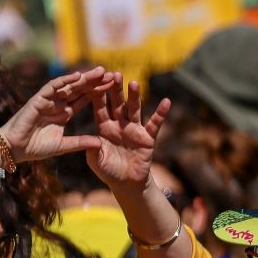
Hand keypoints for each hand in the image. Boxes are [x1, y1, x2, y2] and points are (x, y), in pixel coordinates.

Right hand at [0, 68, 116, 163]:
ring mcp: (48, 100)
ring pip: (69, 85)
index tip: (113, 86)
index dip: (98, 91)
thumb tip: (100, 143)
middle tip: (112, 74)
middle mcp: (57, 104)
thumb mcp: (63, 146)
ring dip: (84, 78)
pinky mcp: (38, 99)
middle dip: (95, 81)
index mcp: (64, 113)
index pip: (84, 99)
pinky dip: (64, 80)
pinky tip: (78, 75)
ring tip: (100, 71)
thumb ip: (80, 142)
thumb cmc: (34, 148)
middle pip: (80, 89)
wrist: (13, 150)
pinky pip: (52, 87)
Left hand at [87, 77, 170, 191]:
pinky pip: (155, 124)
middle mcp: (119, 125)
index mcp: (103, 128)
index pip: (100, 108)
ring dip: (135, 96)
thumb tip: (91, 139)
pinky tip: (166, 101)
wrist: (126, 183)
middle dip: (115, 90)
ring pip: (134, 109)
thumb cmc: (108, 170)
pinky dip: (160, 113)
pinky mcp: (148, 137)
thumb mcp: (94, 160)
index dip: (98, 96)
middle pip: (117, 104)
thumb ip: (92, 148)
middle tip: (114, 74)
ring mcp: (134, 129)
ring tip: (134, 82)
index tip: (95, 82)